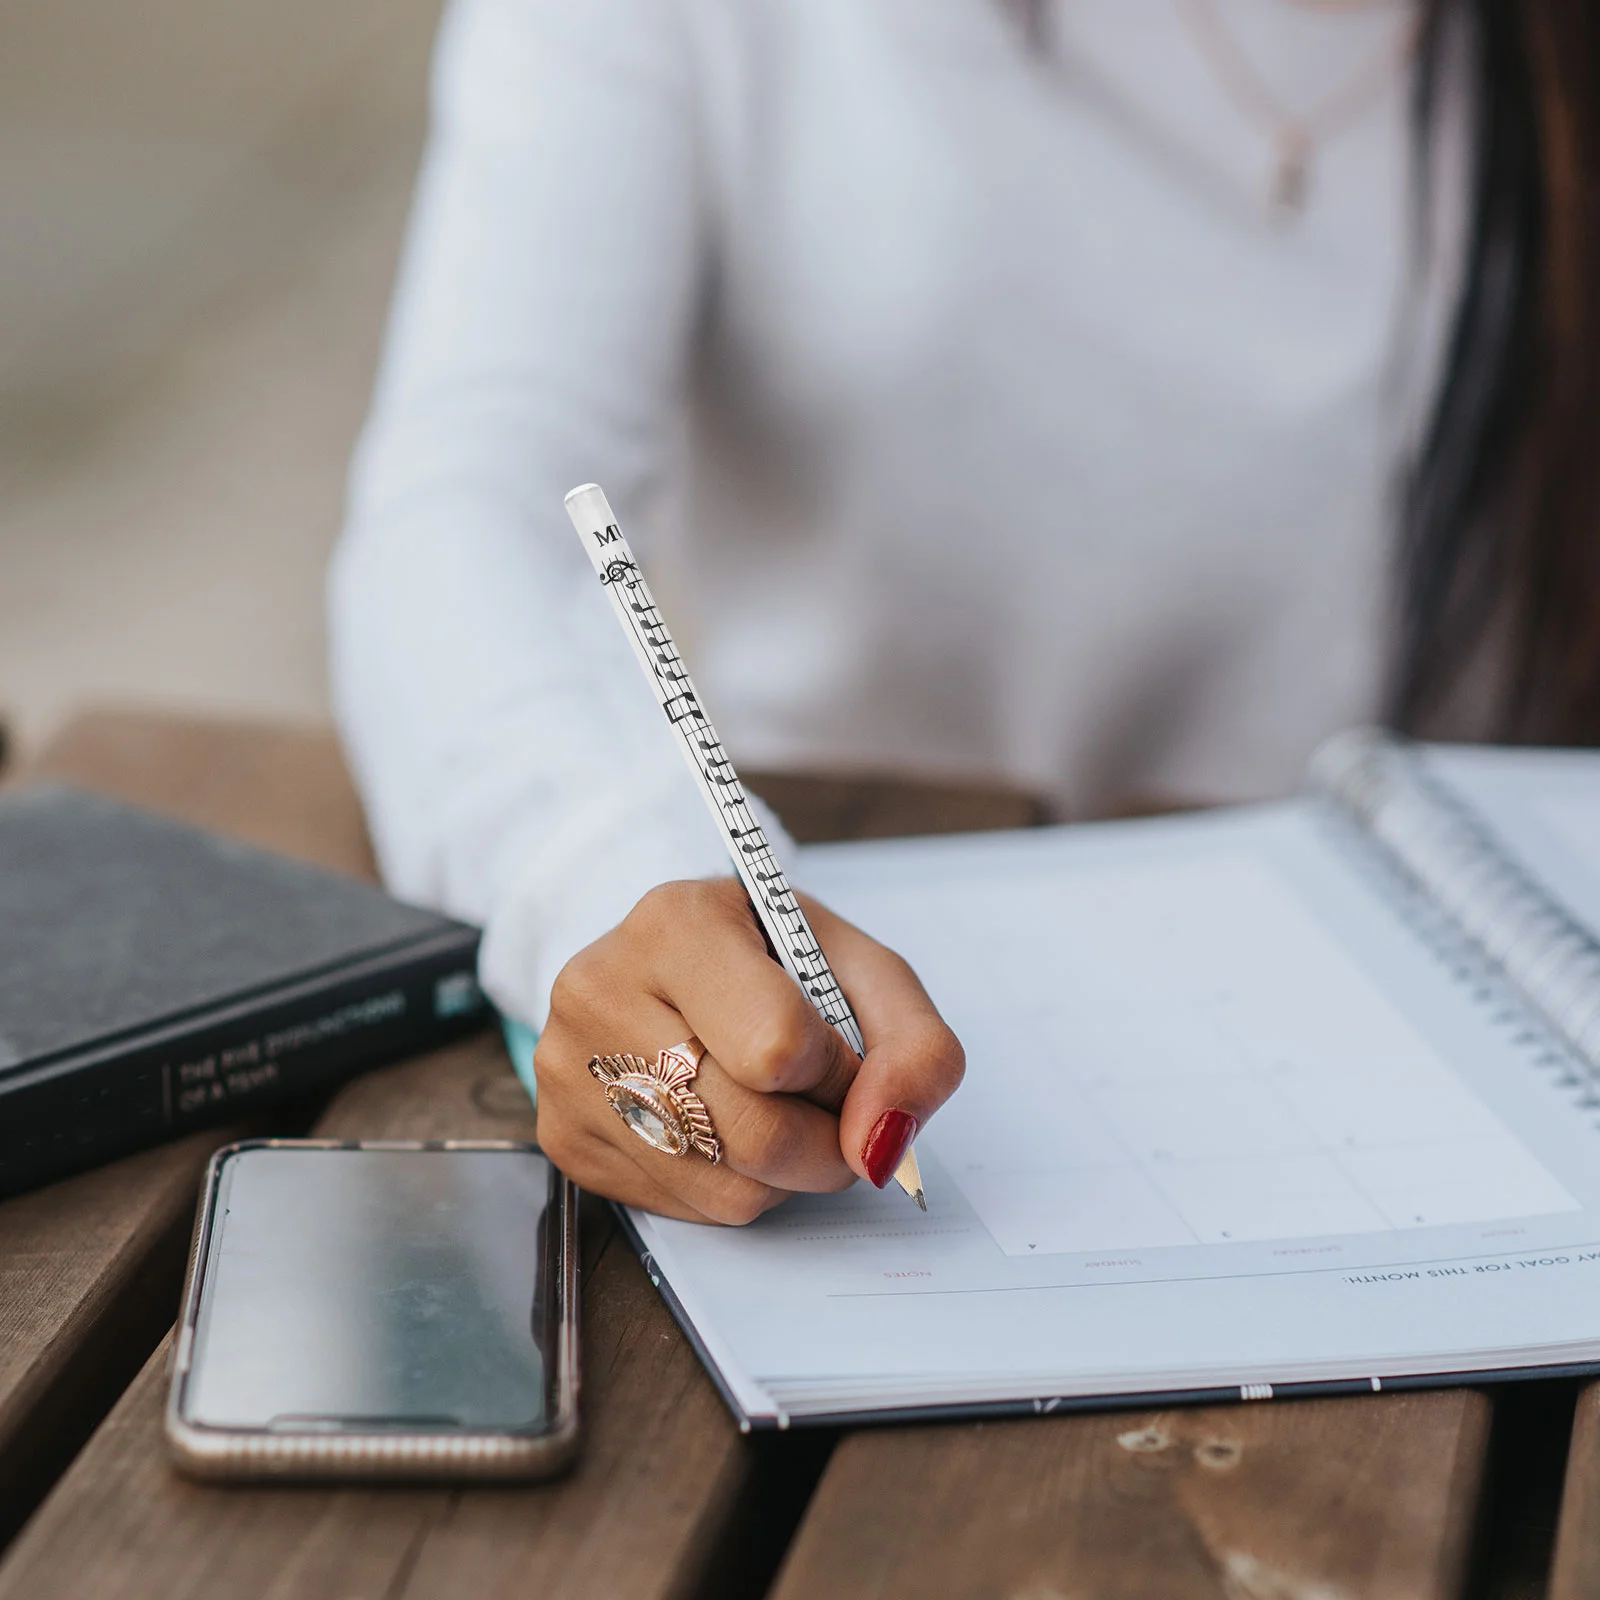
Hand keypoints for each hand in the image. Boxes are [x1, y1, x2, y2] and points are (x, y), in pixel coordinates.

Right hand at [533, 878, 963, 1222]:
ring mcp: (568, 1068)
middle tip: (829, 1104)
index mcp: (676, 923)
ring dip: (786, 1172)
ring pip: (727, 1187)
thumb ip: (914, 1044)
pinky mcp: (562, 1135)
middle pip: (755, 1133)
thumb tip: (884, 1145)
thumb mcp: (859, 968)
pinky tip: (725, 1126)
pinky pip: (686, 1208)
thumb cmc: (770, 962)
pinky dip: (735, 1185)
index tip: (839, 1053)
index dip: (839, 1072)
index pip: (780, 1046)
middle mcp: (600, 990)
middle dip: (825, 1141)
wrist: (669, 962)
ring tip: (775, 1105)